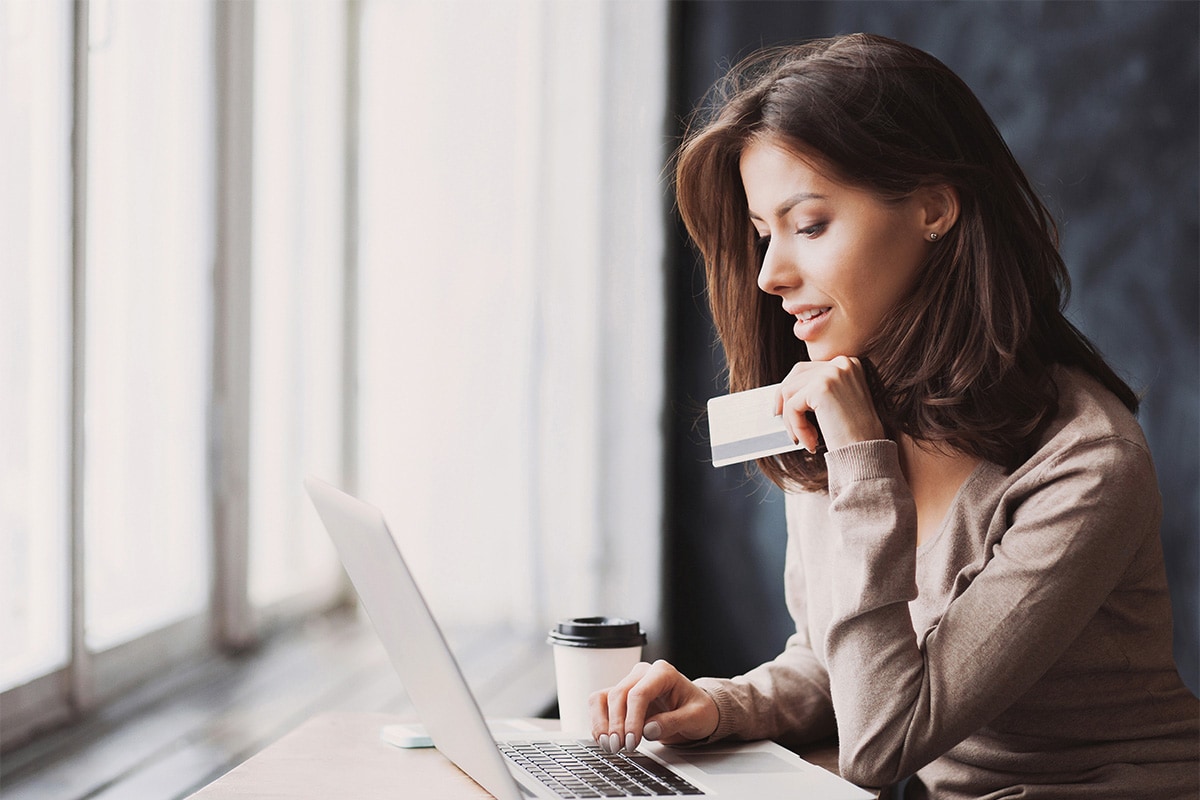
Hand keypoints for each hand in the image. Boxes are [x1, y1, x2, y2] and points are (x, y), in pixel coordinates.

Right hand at [588, 660, 718, 752]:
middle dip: (616, 725)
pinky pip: (600, 705)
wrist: (696, 711)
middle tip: (619, 748)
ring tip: (609, 746)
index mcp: (663, 673)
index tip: (632, 742)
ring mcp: (629, 684)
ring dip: (602, 723)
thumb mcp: (696, 717)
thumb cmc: (698, 710)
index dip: (632, 719)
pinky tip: (604, 740)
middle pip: (618, 695)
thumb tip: (648, 730)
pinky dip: (598, 723)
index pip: (639, 693)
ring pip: (603, 698)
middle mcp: (642, 674)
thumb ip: (673, 722)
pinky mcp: (621, 697)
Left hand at [776, 356, 885, 452]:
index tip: (784, 406)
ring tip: (806, 439)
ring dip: (792, 420)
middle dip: (785, 400)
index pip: (808, 369)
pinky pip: (792, 406)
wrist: (868, 452)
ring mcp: (831, 373)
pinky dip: (796, 427)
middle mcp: (841, 363)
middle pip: (796, 375)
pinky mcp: (821, 388)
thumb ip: (819, 389)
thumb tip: (786, 390)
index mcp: (849, 363)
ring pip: (790, 392)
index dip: (792, 388)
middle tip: (781, 419)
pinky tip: (810, 442)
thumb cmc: (856, 434)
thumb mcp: (839, 402)